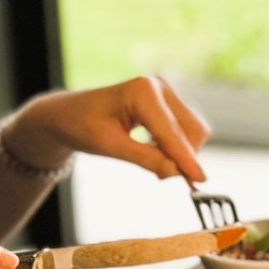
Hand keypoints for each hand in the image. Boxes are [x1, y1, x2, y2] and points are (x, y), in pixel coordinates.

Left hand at [6, 77, 211, 182]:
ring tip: (156, 166)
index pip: (172, 132)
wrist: (68, 114)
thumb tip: (176, 173)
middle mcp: (159, 87)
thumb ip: (145, 158)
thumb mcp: (109, 146)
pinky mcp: (168, 103)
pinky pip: (185, 129)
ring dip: (181, 153)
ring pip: (193, 131)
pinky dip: (177, 147)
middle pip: (191, 130)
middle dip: (184, 157)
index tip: (200, 181)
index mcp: (142, 91)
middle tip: (165, 178)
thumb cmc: (81, 125)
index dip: (186, 159)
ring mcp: (165, 93)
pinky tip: (157, 154)